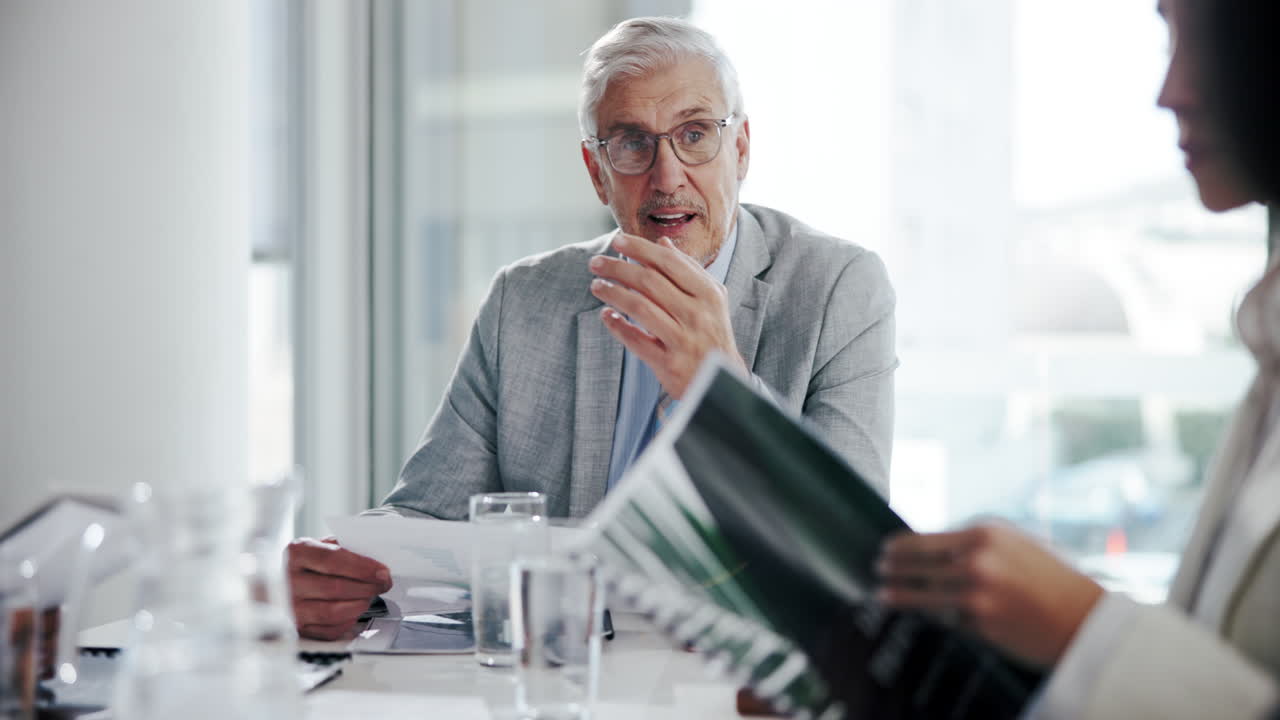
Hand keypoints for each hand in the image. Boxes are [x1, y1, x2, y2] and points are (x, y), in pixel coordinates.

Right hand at [287, 536, 391, 639]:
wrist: (280, 582)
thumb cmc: (306, 563)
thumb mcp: (321, 546)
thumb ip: (345, 549)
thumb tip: (375, 564)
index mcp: (297, 553)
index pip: (333, 560)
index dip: (362, 567)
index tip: (382, 571)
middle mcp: (288, 580)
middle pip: (336, 587)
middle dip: (367, 587)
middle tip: (382, 584)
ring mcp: (290, 607)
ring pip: (333, 612)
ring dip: (359, 605)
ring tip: (369, 596)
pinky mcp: (296, 628)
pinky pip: (329, 631)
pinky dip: (348, 622)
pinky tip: (354, 611)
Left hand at [588, 232, 746, 398]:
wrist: (722, 383)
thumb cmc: (712, 335)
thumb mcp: (710, 300)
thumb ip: (688, 270)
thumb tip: (663, 242)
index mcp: (708, 294)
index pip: (669, 262)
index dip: (640, 248)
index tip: (618, 240)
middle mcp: (697, 314)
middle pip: (650, 281)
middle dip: (618, 268)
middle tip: (596, 262)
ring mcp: (683, 340)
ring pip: (640, 307)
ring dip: (613, 293)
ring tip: (597, 285)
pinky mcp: (669, 364)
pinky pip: (636, 340)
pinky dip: (618, 326)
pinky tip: (606, 315)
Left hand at [876, 523, 1103, 667]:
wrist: (1084, 617)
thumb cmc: (1050, 577)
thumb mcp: (1013, 543)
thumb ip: (974, 543)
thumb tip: (931, 547)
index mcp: (983, 534)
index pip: (924, 540)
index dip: (899, 547)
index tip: (885, 549)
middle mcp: (977, 561)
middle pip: (916, 566)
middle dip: (892, 569)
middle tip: (878, 570)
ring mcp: (977, 595)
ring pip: (924, 596)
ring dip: (899, 596)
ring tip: (883, 595)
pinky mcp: (981, 626)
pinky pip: (948, 620)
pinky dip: (937, 617)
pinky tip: (926, 614)